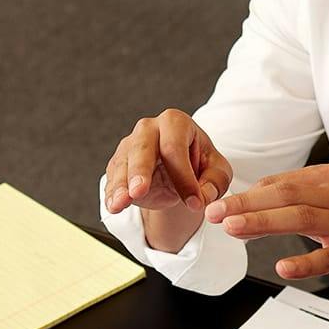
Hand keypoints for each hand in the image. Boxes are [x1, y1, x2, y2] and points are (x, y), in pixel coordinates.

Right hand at [104, 110, 232, 253]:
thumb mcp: (216, 172)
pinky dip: (112, 194)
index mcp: (175, 122)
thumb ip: (214, 182)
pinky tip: (113, 205)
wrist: (178, 169)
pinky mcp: (117, 164)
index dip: (183, 177)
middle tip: (139, 191)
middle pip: (142, 148)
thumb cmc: (198, 164)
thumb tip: (200, 198)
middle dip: (140, 172)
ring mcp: (128, 145)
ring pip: (122, 164)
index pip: (175, 148)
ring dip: (121, 186)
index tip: (193, 203)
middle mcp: (148, 129)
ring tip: (120, 203)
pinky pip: (112, 178)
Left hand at [202, 162, 328, 289]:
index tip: (218, 204)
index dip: (245, 194)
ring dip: (263, 223)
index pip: (278, 184)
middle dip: (244, 204)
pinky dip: (304, 262)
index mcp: (327, 179)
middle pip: (283, 196)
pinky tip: (283, 267)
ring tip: (234, 229)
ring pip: (300, 219)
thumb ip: (296, 197)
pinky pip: (327, 257)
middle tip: (214, 214)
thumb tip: (251, 199)